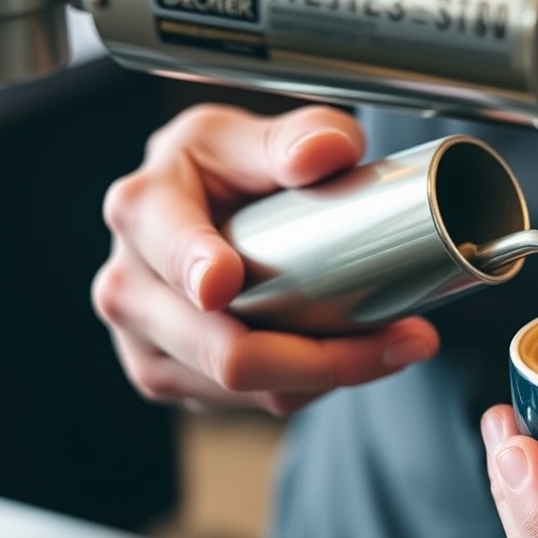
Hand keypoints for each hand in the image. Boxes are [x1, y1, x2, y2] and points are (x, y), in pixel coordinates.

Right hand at [92, 104, 439, 414]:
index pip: (169, 252)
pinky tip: (345, 355)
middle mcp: (128, 284)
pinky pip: (249, 403)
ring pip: (245, 390)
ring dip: (329, 377)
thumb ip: (299, 134)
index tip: (227, 283)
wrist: (201, 207)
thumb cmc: (227, 168)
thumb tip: (325, 152)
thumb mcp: (255, 134)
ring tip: (394, 343)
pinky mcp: (172, 376)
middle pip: (225, 352)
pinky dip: (307, 386)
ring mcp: (145, 341)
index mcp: (143, 209)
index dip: (196, 270)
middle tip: (409, 337)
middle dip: (326, 357)